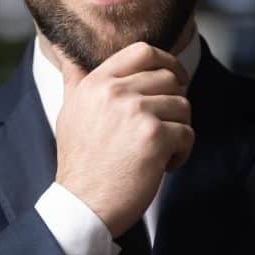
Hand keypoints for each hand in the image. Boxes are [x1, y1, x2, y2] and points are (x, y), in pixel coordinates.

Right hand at [54, 41, 193, 237]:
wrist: (84, 203)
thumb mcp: (69, 113)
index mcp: (95, 83)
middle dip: (173, 103)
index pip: (142, 51)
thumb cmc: (79, 162)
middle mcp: (114, 92)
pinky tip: (162, 166)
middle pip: (168, 78)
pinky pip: (187, 133)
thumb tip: (68, 55)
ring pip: (182, 105)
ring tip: (159, 150)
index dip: (167, 61)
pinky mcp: (154, 137)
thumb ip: (75, 81)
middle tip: (164, 127)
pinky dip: (181, 153)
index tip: (175, 78)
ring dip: (178, 129)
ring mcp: (135, 112)